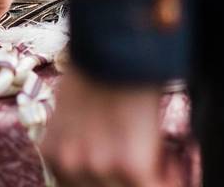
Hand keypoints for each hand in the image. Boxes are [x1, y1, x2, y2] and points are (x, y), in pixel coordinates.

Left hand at [41, 69, 172, 186]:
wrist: (115, 50)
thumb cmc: (96, 73)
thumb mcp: (71, 115)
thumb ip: (78, 144)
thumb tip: (100, 161)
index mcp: (53, 155)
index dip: (109, 180)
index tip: (129, 173)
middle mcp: (69, 167)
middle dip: (131, 180)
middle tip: (148, 165)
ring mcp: (97, 169)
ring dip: (150, 178)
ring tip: (159, 155)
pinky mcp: (130, 167)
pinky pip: (157, 186)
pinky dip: (170, 176)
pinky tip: (170, 158)